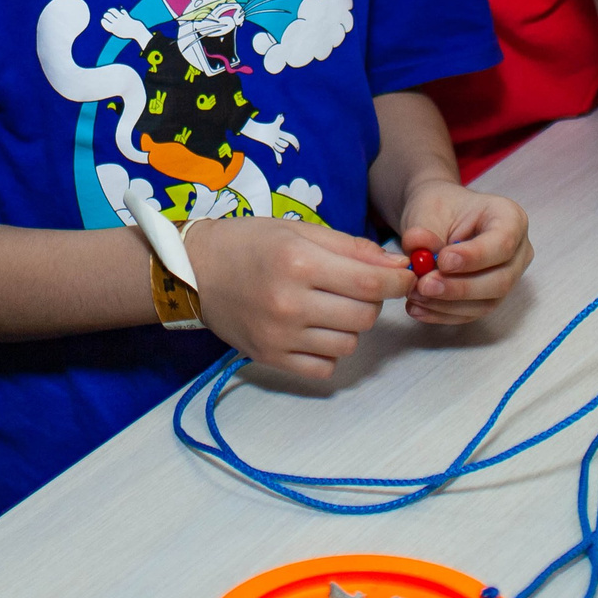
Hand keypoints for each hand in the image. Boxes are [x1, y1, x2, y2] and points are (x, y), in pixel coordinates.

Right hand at [184, 219, 414, 379]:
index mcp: (300, 262)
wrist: (193, 271)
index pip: (372, 282)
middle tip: (356, 287)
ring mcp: (280, 336)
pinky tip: (314, 331)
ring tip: (328, 306)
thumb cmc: (248, 243)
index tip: (404, 277)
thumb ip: (351, 247)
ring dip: (349, 325)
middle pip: (365, 316)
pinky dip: (328, 351)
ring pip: (348, 343)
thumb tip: (397, 265)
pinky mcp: (270, 358)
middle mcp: (291, 303)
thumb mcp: (299, 230)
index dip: (398, 281)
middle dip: (372, 300)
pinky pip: (324, 367)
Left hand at [396, 183, 531, 325]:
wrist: (438, 220)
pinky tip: (418, 308)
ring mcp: (508, 278)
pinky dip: (443, 314)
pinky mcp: (491, 298)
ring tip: (414, 295)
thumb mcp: (427, 209)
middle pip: (500, 280)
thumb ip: (424, 230)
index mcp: (510, 218)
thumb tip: (419, 246)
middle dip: (460, 288)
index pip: (503, 243)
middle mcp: (517, 251)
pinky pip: (472, 313)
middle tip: (424, 285)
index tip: (442, 261)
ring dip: (448, 304)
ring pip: (487, 303)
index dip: (474, 257)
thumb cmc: (441, 208)